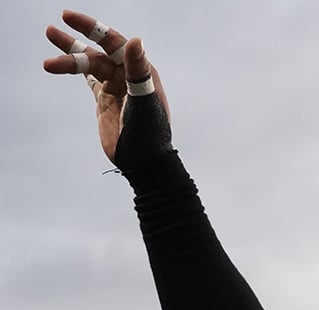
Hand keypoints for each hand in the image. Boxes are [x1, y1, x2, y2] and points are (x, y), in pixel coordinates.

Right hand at [43, 10, 171, 168]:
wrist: (144, 160)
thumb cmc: (149, 131)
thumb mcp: (143, 100)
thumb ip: (139, 71)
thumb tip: (135, 40)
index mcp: (140, 71)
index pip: (114, 43)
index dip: (92, 28)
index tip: (67, 17)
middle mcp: (128, 75)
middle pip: (98, 52)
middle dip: (76, 40)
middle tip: (53, 29)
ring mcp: (115, 87)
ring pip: (89, 66)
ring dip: (68, 60)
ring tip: (47, 62)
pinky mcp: (105, 100)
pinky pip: (88, 78)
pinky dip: (73, 70)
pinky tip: (57, 64)